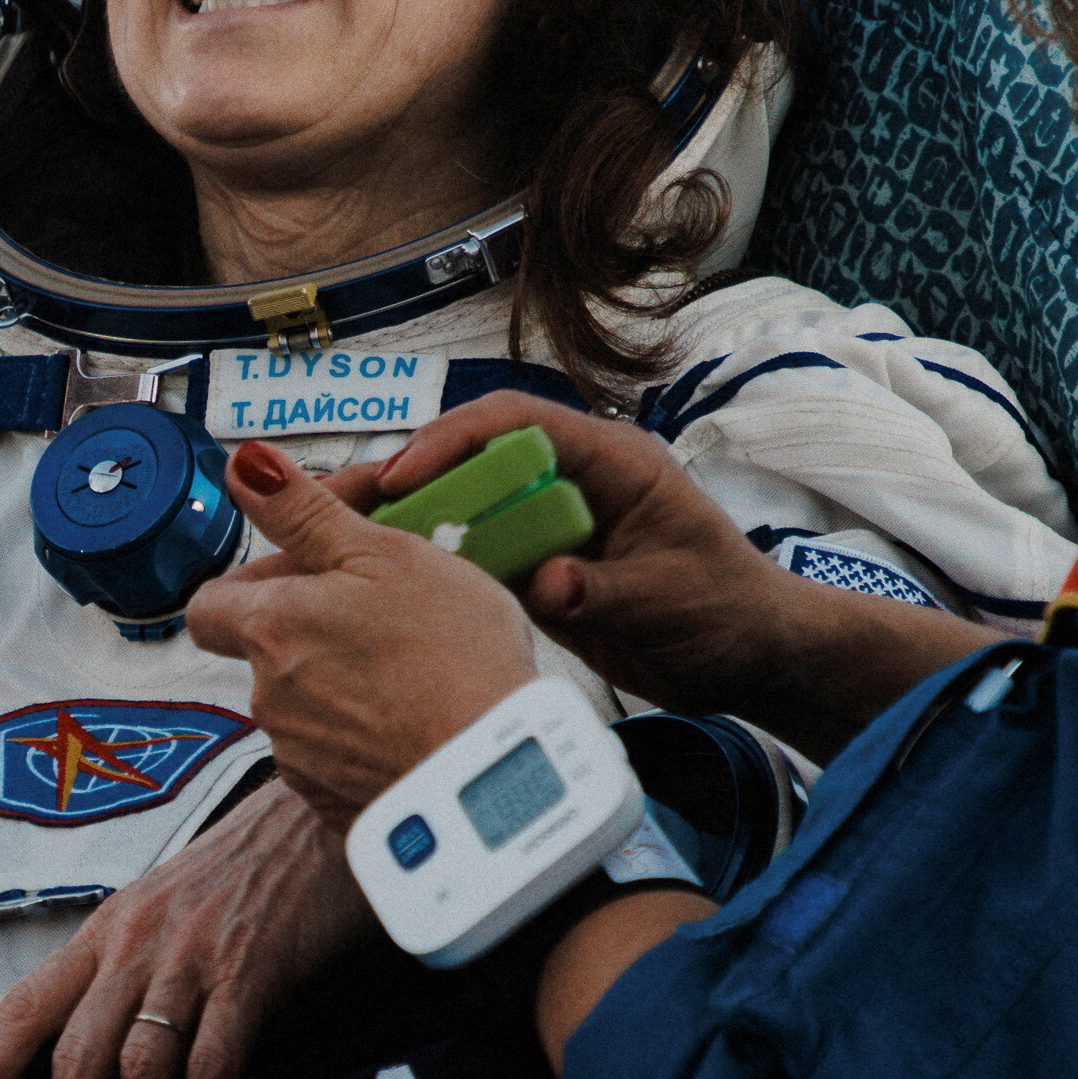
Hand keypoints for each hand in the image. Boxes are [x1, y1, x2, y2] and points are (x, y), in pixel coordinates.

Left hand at [0, 777, 372, 1078]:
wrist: (326, 810)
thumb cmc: (247, 873)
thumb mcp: (166, 911)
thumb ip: (131, 974)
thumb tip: (103, 1065)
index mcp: (106, 930)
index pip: (24, 1007)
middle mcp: (135, 941)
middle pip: (77, 1053)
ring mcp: (193, 954)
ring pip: (139, 1065)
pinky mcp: (253, 967)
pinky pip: (215, 1058)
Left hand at [185, 442, 540, 831]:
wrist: (494, 776)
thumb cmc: (453, 657)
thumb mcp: (384, 552)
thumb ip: (303, 511)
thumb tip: (243, 465)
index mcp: (269, 627)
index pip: (210, 603)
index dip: (254, 585)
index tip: (306, 577)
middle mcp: (267, 697)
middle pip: (262, 655)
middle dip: (308, 636)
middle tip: (380, 620)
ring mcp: (300, 758)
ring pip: (301, 709)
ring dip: (338, 689)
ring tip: (410, 675)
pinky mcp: (335, 805)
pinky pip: (336, 762)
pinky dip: (364, 742)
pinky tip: (416, 725)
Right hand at [340, 400, 996, 760]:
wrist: (751, 654)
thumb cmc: (726, 609)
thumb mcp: (669, 598)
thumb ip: (604, 587)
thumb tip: (547, 583)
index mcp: (609, 459)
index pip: (515, 424)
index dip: (452, 442)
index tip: (403, 474)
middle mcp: (568, 479)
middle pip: (469, 458)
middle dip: (401, 474)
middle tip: (332, 500)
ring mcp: (548, 520)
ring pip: (458, 503)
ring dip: (398, 517)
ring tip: (326, 534)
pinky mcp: (534, 563)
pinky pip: (468, 552)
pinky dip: (421, 560)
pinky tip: (368, 578)